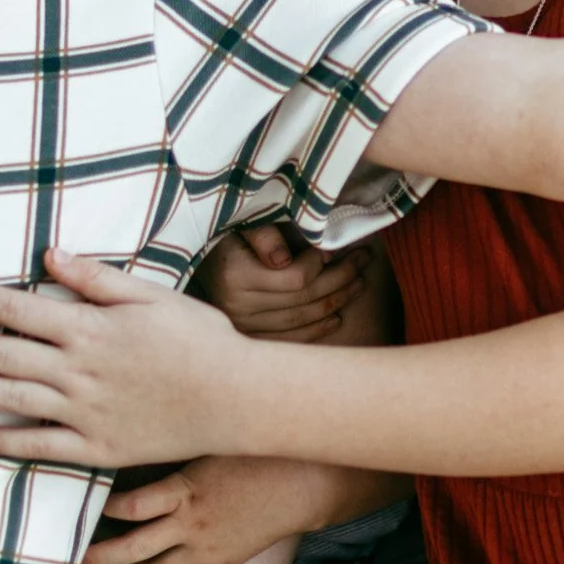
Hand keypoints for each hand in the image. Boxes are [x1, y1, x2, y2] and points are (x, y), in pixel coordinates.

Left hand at [0, 253, 249, 467]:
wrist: (238, 399)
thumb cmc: (202, 341)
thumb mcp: (153, 296)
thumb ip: (98, 278)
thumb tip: (49, 256)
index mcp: (89, 327)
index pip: (14, 307)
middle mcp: (78, 369)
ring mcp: (85, 411)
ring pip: (8, 397)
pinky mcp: (97, 446)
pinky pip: (38, 444)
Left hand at [89, 457, 375, 563]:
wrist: (303, 484)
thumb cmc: (257, 452)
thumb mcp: (210, 439)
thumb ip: (173, 436)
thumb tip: (135, 421)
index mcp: (186, 491)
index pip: (131, 507)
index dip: (106, 509)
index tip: (90, 502)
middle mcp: (192, 525)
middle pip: (133, 549)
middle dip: (103, 555)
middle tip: (81, 554)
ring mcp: (208, 549)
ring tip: (123, 560)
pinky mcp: (225, 563)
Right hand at [196, 225, 365, 340]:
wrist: (200, 263)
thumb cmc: (225, 236)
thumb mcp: (241, 223)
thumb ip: (263, 233)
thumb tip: (283, 258)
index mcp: (236, 276)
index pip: (295, 278)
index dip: (320, 263)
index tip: (331, 248)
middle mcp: (239, 308)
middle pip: (304, 299)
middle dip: (341, 278)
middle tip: (363, 260)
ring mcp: (244, 328)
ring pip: (303, 320)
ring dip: (337, 301)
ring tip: (359, 283)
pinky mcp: (250, 339)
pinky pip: (291, 340)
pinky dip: (317, 330)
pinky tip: (337, 316)